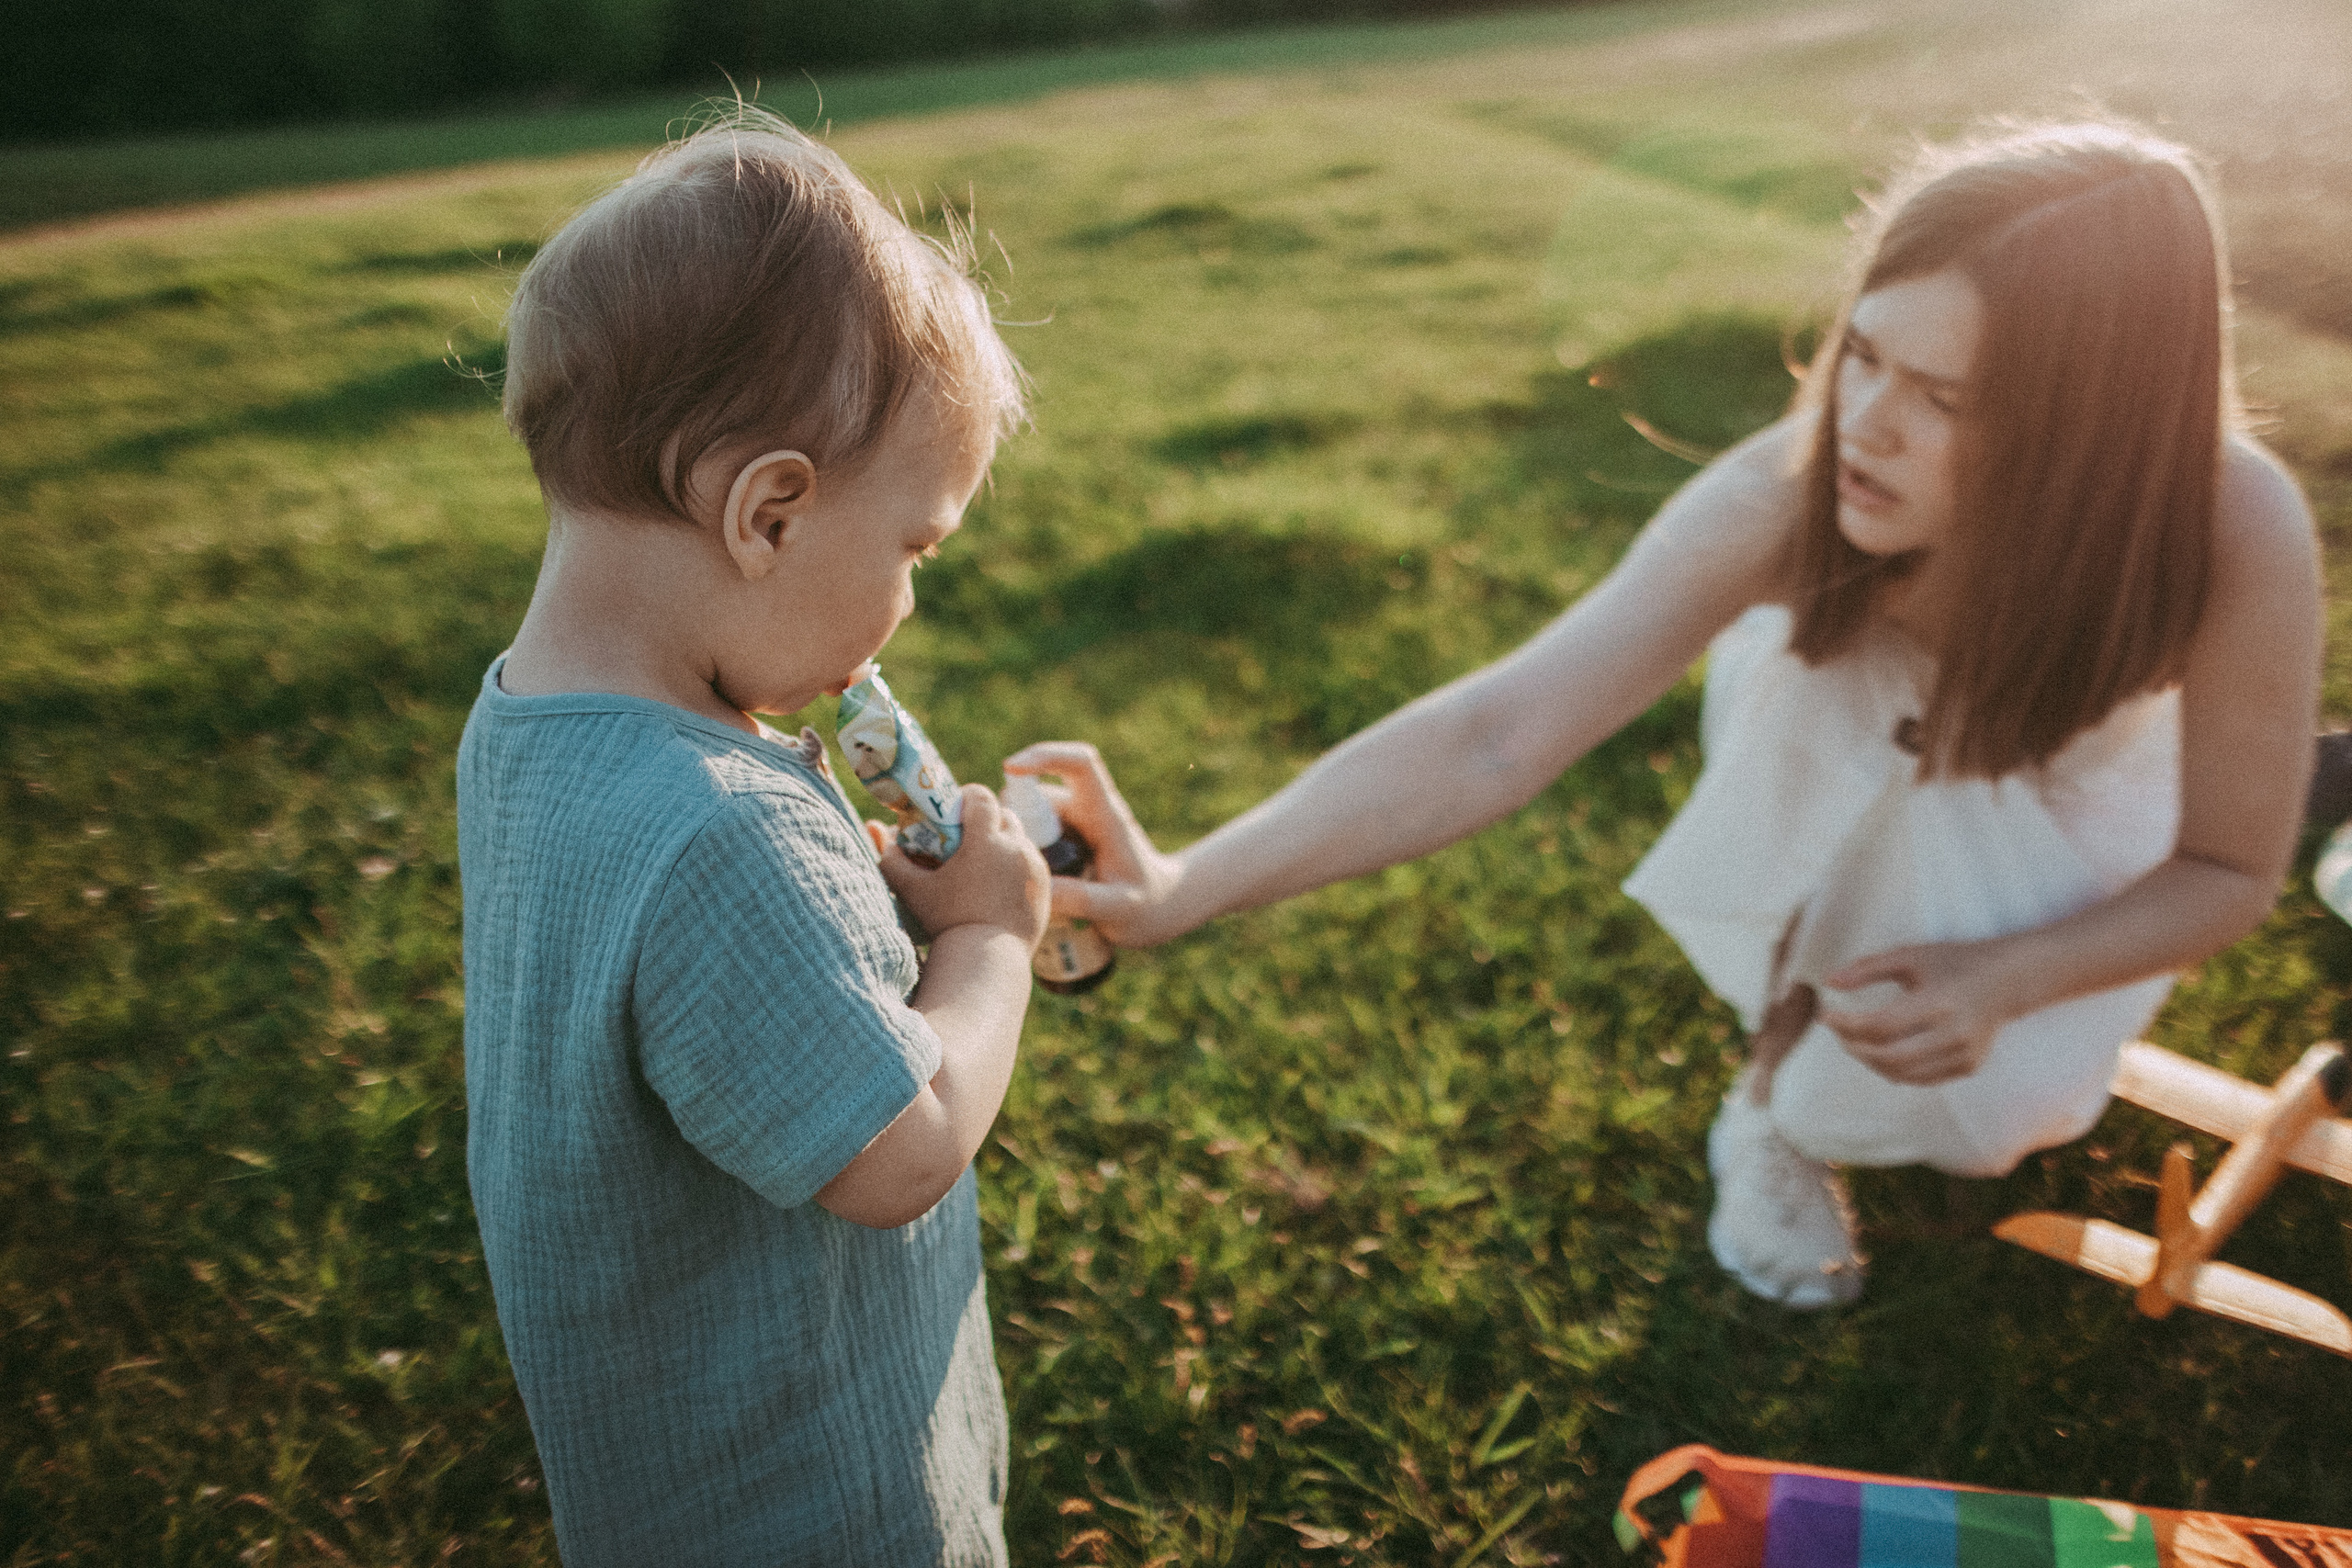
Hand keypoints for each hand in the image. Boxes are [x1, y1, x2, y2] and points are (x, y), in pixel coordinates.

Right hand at [873, 784, 1048, 950]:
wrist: (986, 959)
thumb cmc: (946, 922)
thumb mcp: (913, 890)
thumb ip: (891, 858)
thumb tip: (876, 830)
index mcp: (987, 840)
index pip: (981, 796)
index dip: (966, 796)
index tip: (953, 809)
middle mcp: (1016, 847)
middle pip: (1004, 814)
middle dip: (985, 819)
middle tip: (964, 837)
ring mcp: (1035, 867)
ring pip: (1019, 838)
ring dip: (1002, 841)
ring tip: (982, 860)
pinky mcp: (1045, 886)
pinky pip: (1031, 863)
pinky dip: (1016, 865)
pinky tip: (998, 881)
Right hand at [1000, 741, 1189, 947]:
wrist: (1159, 907)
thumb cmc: (1145, 905)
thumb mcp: (1118, 907)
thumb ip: (1082, 899)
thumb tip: (1036, 885)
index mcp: (1105, 814)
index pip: (1080, 764)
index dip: (1045, 756)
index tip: (1010, 767)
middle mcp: (1087, 809)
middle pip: (1038, 796)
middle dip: (1018, 821)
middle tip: (1020, 865)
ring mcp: (1072, 822)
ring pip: (1030, 818)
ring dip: (1021, 844)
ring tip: (1032, 886)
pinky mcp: (1062, 837)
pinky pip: (1032, 836)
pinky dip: (1025, 855)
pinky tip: (1034, 888)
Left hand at [1816, 937, 2028, 1085]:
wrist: (2007, 981)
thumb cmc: (1953, 963)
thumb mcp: (1910, 956)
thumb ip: (1867, 968)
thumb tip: (1828, 982)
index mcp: (1939, 1002)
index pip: (1880, 1026)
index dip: (1846, 1024)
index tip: (1826, 1014)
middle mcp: (1954, 1034)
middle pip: (1889, 1057)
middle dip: (1854, 1048)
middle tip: (1839, 1033)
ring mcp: (1964, 1055)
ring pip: (1903, 1075)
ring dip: (1871, 1062)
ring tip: (1856, 1042)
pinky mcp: (1969, 1067)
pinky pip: (1921, 1079)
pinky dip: (1896, 1070)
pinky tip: (1882, 1052)